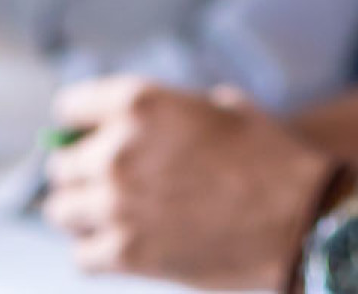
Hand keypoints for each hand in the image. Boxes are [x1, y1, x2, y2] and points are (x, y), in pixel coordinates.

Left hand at [41, 76, 333, 285]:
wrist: (297, 216)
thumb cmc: (266, 156)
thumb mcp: (220, 107)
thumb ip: (170, 111)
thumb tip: (135, 126)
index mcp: (140, 102)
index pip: (70, 107)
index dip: (81, 121)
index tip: (86, 132)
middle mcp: (117, 150)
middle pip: (59, 164)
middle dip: (80, 169)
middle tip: (104, 178)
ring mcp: (116, 205)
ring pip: (60, 210)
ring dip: (82, 210)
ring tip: (110, 212)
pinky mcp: (124, 253)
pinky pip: (81, 253)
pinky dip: (96, 249)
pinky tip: (123, 241)